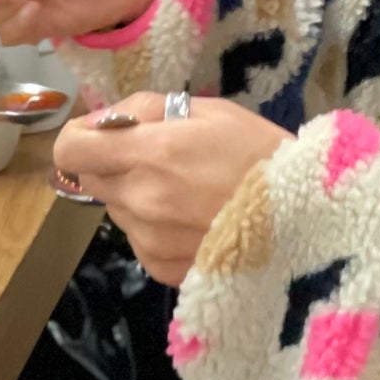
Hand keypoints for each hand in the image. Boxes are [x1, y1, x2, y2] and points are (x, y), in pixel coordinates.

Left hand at [52, 92, 292, 285]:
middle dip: (112, 164)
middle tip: (157, 158)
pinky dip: (155, 229)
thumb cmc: (262, 155)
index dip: (79, 138)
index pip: (69, 150)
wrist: (310, 220)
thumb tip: (105, 120)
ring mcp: (151, 241)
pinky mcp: (165, 271)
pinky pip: (140, 241)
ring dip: (135, 197)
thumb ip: (147, 109)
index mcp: (149, 154)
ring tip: (186, 192)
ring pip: (117, 210)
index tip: (102, 135)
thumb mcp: (208, 110)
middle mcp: (140, 201)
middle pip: (91, 179)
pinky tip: (194, 220)